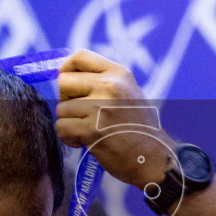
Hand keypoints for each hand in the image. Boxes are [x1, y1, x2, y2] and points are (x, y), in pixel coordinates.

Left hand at [55, 49, 172, 189]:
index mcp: (119, 74)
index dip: (66, 69)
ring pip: (61, 109)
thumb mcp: (128, 93)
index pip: (79, 56)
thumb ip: (103, 83)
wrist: (154, 158)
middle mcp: (110, 86)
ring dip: (69, 123)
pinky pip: (62, 128)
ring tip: (88, 131)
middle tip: (81, 114)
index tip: (69, 86)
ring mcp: (100, 107)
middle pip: (64, 82)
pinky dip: (69, 138)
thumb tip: (65, 78)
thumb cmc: (138, 129)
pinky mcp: (91, 129)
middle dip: (66, 100)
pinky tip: (85, 142)